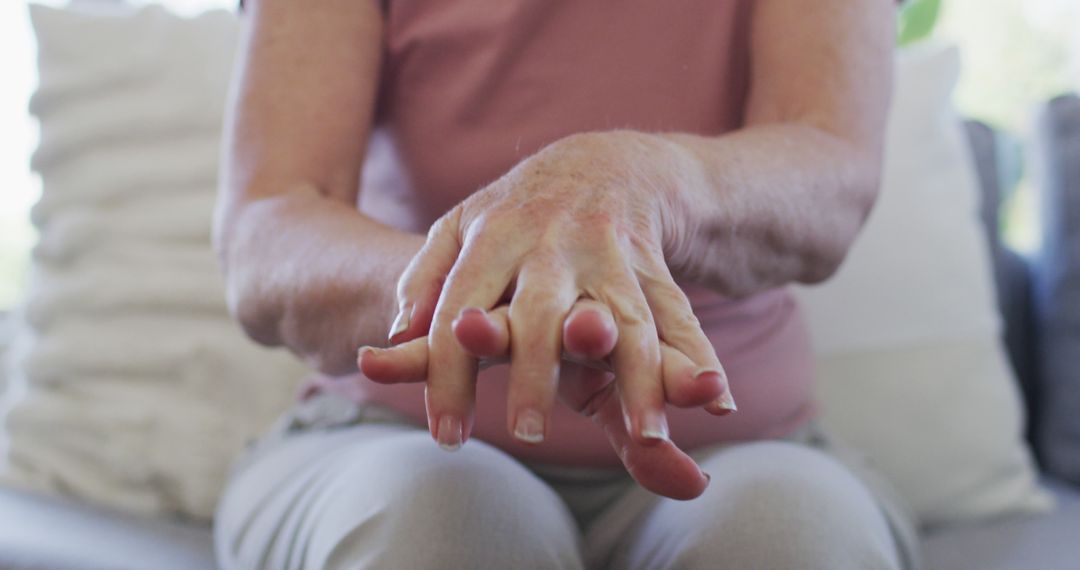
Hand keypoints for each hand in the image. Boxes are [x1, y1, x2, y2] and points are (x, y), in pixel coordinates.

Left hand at [360, 132, 737, 497]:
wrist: (605, 163)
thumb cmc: (519, 214)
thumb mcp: (461, 230)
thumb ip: (424, 280)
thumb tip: (393, 335)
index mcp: (493, 237)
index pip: (461, 312)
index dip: (450, 373)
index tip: (447, 434)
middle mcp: (553, 244)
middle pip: (543, 313)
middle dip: (537, 371)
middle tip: (527, 432)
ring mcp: (611, 254)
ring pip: (626, 320)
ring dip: (638, 378)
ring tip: (646, 437)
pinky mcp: (655, 266)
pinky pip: (679, 317)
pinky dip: (699, 358)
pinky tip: (716, 403)